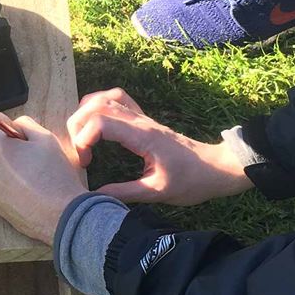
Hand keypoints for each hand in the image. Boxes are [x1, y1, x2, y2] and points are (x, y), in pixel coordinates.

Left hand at [0, 113, 88, 244]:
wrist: (60, 216)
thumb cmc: (54, 177)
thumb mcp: (46, 138)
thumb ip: (25, 123)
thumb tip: (14, 125)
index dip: (9, 125)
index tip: (21, 136)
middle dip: (9, 148)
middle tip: (31, 160)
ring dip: (7, 167)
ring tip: (30, 178)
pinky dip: (6, 184)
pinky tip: (26, 190)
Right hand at [68, 89, 253, 204]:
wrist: (217, 168)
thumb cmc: (192, 181)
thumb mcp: (158, 193)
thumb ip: (125, 193)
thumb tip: (95, 196)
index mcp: (143, 137)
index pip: (101, 122)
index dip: (83, 139)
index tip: (85, 163)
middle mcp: (141, 121)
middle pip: (97, 105)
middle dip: (78, 125)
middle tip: (80, 152)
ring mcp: (143, 118)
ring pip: (106, 97)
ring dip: (86, 112)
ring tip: (84, 138)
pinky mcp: (145, 120)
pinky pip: (119, 100)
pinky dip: (101, 106)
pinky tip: (98, 126)